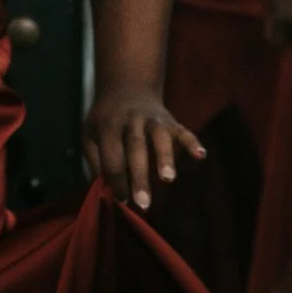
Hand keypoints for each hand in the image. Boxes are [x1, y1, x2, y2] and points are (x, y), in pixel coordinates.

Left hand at [81, 85, 203, 211]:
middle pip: (135, 148)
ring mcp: (152, 118)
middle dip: (139, 177)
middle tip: (143, 204)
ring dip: (164, 157)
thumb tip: (105, 190)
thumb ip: (96, 161)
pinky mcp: (170, 120)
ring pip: (159, 136)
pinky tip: (200, 155)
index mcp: (108, 126)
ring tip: (168, 179)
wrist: (126, 88)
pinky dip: (192, 142)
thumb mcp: (90, 135)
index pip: (112, 157)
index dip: (116, 180)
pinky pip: (182, 130)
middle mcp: (130, 120)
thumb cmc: (106, 121)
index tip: (122, 202)